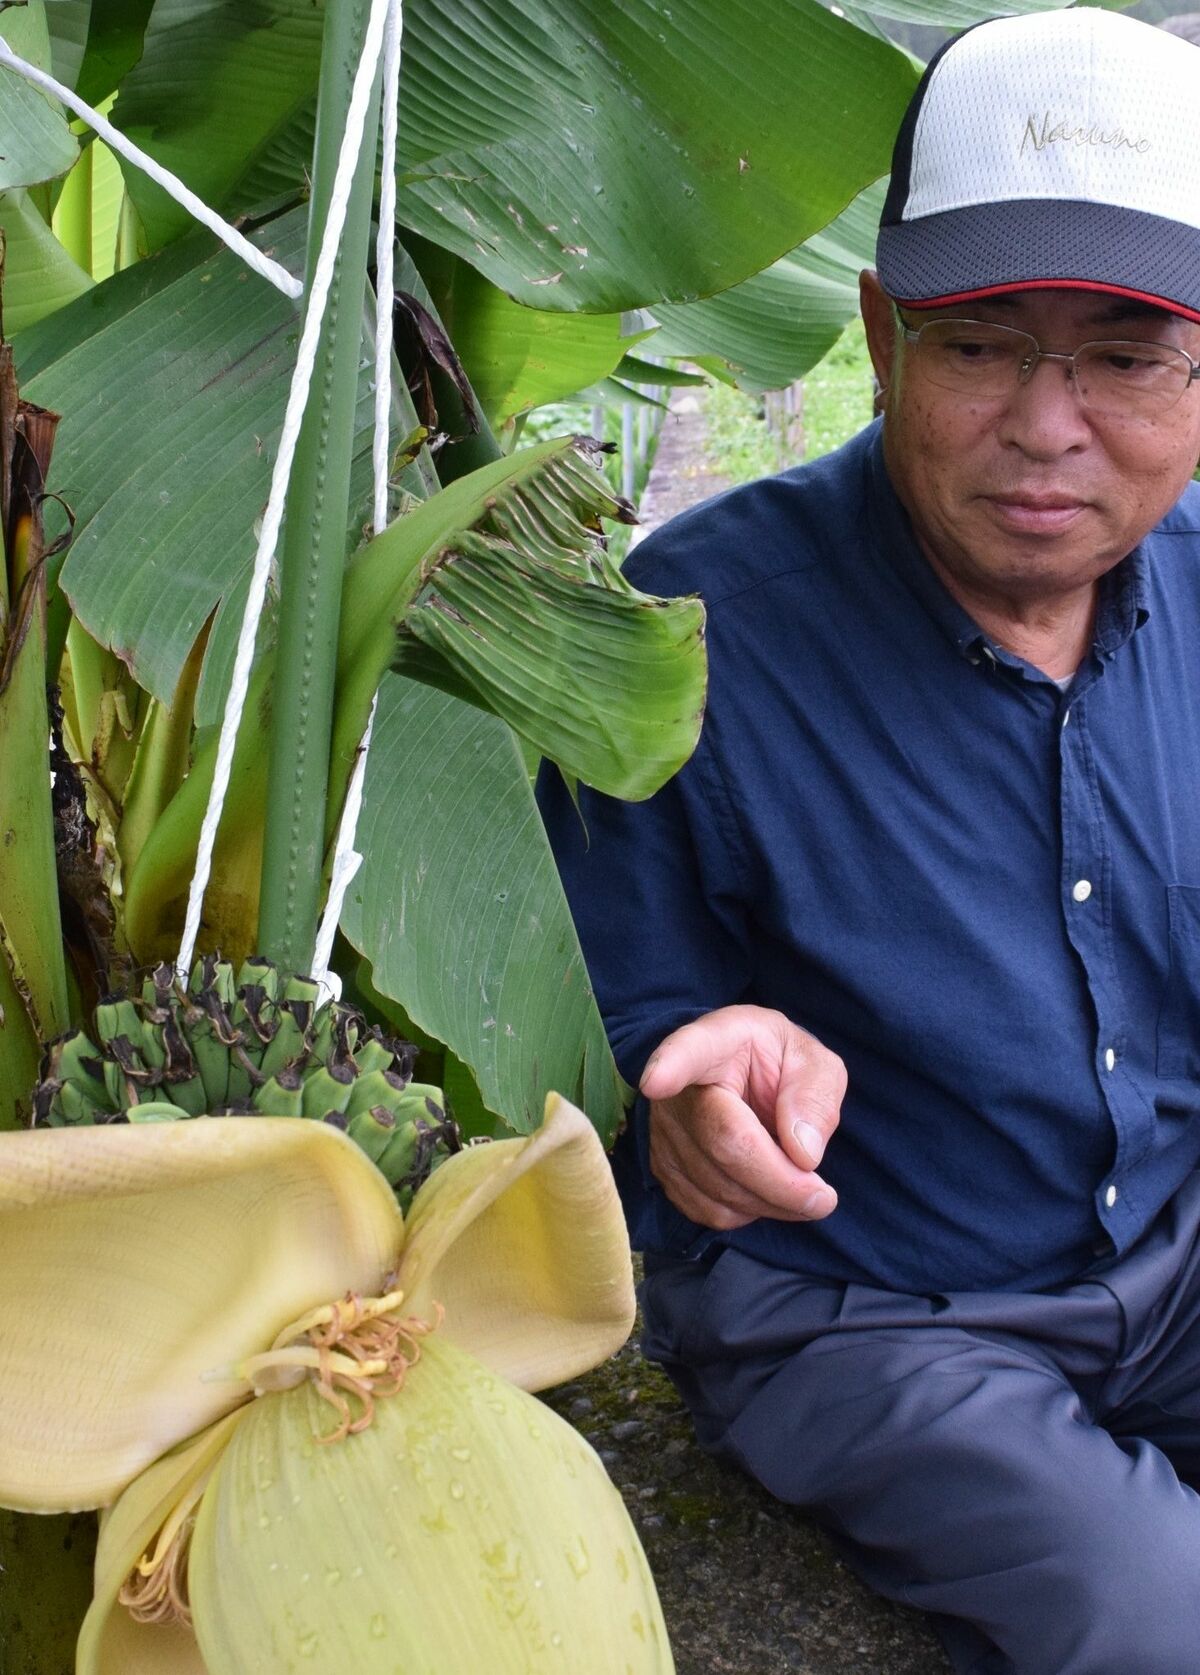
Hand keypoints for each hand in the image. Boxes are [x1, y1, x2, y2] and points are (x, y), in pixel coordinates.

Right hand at [639, 1005, 844, 1230]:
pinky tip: (767, 1192)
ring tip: (803, 1190)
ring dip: (772, 1203)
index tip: (656, 1081)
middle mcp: (676, 1089)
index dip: (669, 1068)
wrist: (743, 1081)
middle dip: (781, 1182)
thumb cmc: (778, 1066)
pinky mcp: (664, 1170)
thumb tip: (803, 1153)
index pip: (687, 1053)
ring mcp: (663, 1132)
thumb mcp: (813, 1062)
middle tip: (824, 1197)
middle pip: (723, 1144)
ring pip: (718, 1188)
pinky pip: (709, 1210)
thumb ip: (815, 1096)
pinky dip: (748, 1212)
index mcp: (714, 1043)